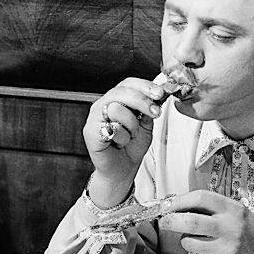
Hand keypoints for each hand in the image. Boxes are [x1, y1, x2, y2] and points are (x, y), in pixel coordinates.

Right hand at [84, 77, 166, 204]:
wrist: (122, 171)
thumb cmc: (132, 146)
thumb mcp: (147, 123)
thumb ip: (151, 107)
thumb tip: (163, 91)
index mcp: (116, 99)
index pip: (129, 83)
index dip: (145, 86)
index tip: (159, 93)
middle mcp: (103, 104)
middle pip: (122, 92)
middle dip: (142, 101)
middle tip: (154, 112)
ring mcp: (94, 117)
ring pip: (117, 109)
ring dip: (131, 126)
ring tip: (130, 136)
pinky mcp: (89, 131)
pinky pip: (111, 128)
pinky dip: (122, 137)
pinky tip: (120, 143)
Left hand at [159, 190, 253, 253]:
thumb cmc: (249, 233)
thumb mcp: (236, 212)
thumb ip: (211, 208)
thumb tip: (176, 205)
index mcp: (232, 209)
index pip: (201, 198)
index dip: (179, 200)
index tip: (166, 204)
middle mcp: (231, 227)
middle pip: (191, 221)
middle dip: (170, 221)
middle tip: (164, 221)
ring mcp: (228, 248)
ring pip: (189, 243)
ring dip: (186, 242)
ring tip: (198, 241)